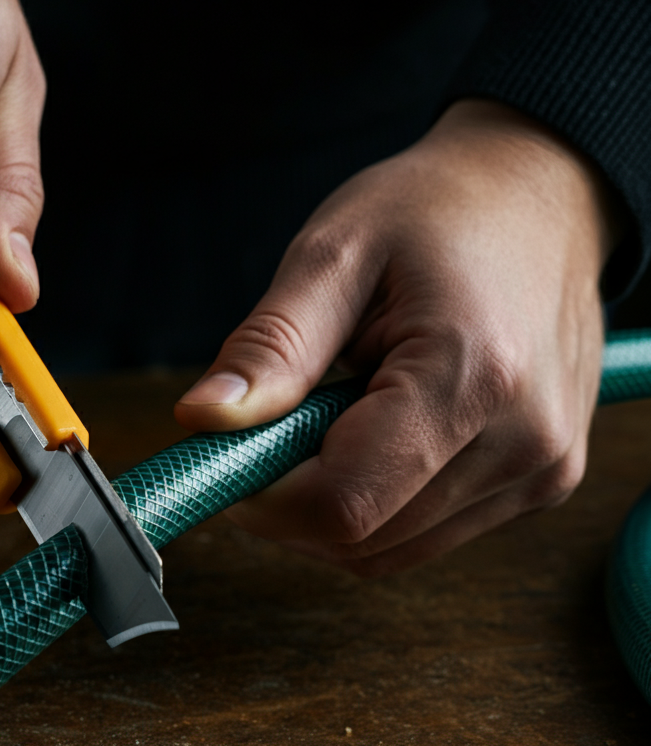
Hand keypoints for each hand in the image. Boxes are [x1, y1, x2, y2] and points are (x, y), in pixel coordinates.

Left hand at [175, 99, 621, 574]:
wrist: (542, 195)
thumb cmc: (438, 209)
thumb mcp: (335, 253)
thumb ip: (270, 347)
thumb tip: (202, 418)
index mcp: (472, 375)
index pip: (344, 502)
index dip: (264, 498)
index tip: (226, 456)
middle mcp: (524, 442)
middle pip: (362, 538)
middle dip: (289, 501)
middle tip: (272, 426)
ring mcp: (542, 472)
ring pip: (389, 550)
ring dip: (331, 505)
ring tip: (335, 413)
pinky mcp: (543, 483)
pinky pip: (424, 535)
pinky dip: (375, 504)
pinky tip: (375, 433)